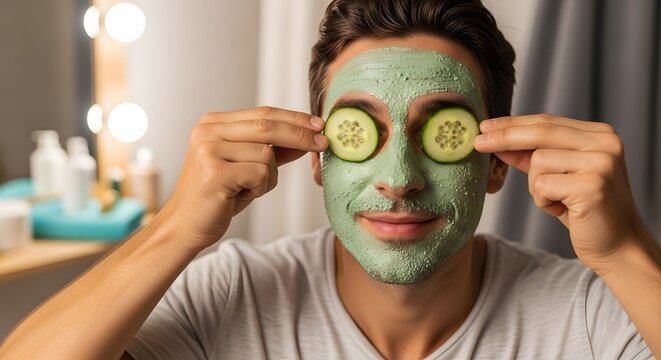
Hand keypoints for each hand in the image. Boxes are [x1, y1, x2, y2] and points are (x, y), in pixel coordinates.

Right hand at [158, 106, 327, 250]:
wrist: (185, 227)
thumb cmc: (218, 197)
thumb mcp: (247, 167)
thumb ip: (272, 150)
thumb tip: (307, 137)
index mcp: (213, 123)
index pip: (263, 113)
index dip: (294, 118)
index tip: (319, 125)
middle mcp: (207, 131)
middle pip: (268, 126)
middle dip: (301, 135)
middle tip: (324, 143)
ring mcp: (208, 149)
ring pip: (267, 154)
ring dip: (269, 177)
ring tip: (248, 189)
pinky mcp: (214, 171)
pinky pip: (260, 173)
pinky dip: (260, 187)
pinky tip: (241, 195)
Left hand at [473, 114, 654, 272]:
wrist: (618, 247)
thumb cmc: (585, 211)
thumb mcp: (557, 176)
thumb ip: (531, 156)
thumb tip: (495, 139)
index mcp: (600, 135)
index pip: (547, 121)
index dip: (512, 123)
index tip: (484, 127)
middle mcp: (605, 143)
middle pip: (541, 131)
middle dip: (504, 137)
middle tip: (477, 142)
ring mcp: (601, 163)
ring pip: (538, 161)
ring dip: (536, 187)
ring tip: (557, 201)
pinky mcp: (592, 186)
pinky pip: (542, 185)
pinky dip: (543, 201)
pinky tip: (563, 210)